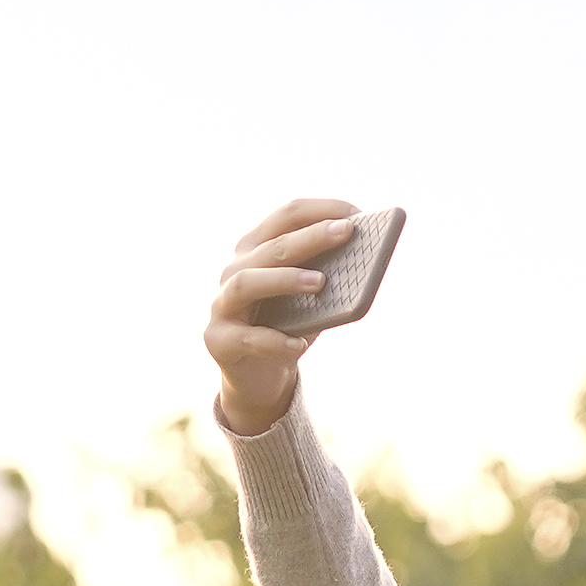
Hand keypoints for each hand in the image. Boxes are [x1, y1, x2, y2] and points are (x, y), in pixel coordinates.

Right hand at [202, 198, 359, 436]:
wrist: (259, 376)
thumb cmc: (289, 325)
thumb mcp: (312, 300)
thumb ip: (328, 278)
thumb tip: (366, 263)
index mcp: (256, 249)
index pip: (285, 217)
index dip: (320, 210)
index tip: (356, 212)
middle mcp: (234, 270)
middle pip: (270, 247)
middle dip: (310, 237)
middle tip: (346, 232)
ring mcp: (222, 304)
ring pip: (247, 282)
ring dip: (284, 279)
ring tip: (320, 282)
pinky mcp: (218, 340)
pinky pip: (248, 338)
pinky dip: (275, 340)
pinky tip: (300, 344)